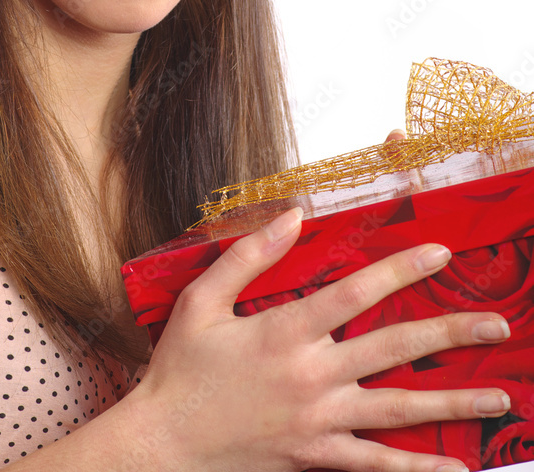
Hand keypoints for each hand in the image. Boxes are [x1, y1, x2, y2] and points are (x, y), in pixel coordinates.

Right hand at [127, 207, 509, 471]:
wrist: (163, 445)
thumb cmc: (180, 369)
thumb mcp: (202, 300)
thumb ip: (249, 256)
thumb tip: (292, 216)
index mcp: (285, 331)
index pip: (356, 293)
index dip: (401, 269)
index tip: (440, 253)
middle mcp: (313, 375)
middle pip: (394, 347)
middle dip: (450, 333)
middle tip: (497, 325)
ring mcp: (320, 420)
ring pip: (399, 409)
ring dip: (453, 401)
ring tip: (500, 396)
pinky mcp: (317, 456)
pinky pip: (377, 464)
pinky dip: (418, 467)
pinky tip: (455, 467)